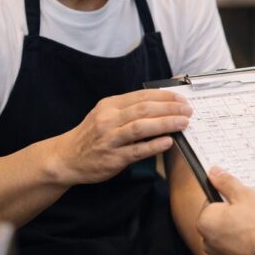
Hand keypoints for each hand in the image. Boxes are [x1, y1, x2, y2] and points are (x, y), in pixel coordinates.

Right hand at [51, 89, 190, 184]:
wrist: (66, 157)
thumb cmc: (92, 135)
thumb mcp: (106, 115)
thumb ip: (129, 110)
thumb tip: (162, 106)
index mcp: (110, 105)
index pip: (142, 96)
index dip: (165, 96)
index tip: (181, 99)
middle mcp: (109, 119)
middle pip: (145, 109)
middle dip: (170, 108)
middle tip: (188, 111)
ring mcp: (110, 139)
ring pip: (141, 127)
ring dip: (166, 124)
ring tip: (183, 123)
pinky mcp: (112, 158)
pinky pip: (137, 150)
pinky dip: (154, 145)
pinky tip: (168, 142)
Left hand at [196, 167, 254, 254]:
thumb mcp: (244, 195)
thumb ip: (226, 183)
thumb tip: (213, 173)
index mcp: (205, 221)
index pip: (212, 201)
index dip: (228, 197)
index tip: (240, 198)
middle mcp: (208, 240)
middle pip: (220, 217)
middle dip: (234, 212)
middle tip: (251, 210)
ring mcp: (220, 254)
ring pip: (229, 232)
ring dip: (240, 227)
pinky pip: (236, 246)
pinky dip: (245, 241)